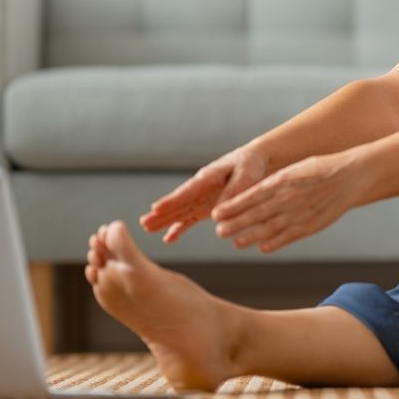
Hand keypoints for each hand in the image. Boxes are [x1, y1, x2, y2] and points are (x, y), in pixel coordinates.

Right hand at [140, 146, 270, 242]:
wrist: (255, 160)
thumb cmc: (251, 164)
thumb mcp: (247, 175)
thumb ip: (234, 190)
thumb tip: (220, 208)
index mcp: (208, 176)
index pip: (188, 190)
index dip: (172, 200)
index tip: (156, 207)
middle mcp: (200, 188)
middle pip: (178, 202)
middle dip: (161, 213)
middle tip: (143, 223)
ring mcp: (201, 198)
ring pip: (180, 211)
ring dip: (164, 220)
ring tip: (147, 228)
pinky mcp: (206, 206)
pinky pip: (190, 218)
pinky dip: (180, 228)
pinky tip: (168, 238)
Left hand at [209, 153, 357, 252]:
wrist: (351, 176)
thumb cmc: (320, 169)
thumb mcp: (295, 169)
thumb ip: (275, 183)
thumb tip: (253, 194)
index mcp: (283, 180)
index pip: (250, 196)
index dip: (232, 207)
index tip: (216, 214)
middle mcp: (288, 198)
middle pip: (256, 215)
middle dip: (235, 224)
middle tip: (219, 230)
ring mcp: (300, 213)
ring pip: (269, 228)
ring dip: (250, 236)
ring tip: (235, 242)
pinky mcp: (311, 225)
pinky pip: (288, 237)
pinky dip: (273, 243)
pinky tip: (261, 248)